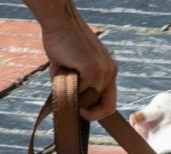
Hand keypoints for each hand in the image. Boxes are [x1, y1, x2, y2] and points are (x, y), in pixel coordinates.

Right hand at [25, 0, 117, 119]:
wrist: (60, 23)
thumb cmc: (63, 43)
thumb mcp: (74, 70)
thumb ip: (77, 87)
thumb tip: (70, 105)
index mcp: (109, 71)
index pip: (110, 102)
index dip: (97, 112)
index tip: (82, 112)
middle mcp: (110, 71)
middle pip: (108, 108)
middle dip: (91, 114)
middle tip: (76, 110)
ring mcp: (103, 71)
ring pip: (91, 99)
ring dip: (76, 96)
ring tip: (64, 78)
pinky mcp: (92, 69)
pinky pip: (81, 90)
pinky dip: (70, 86)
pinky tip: (65, 70)